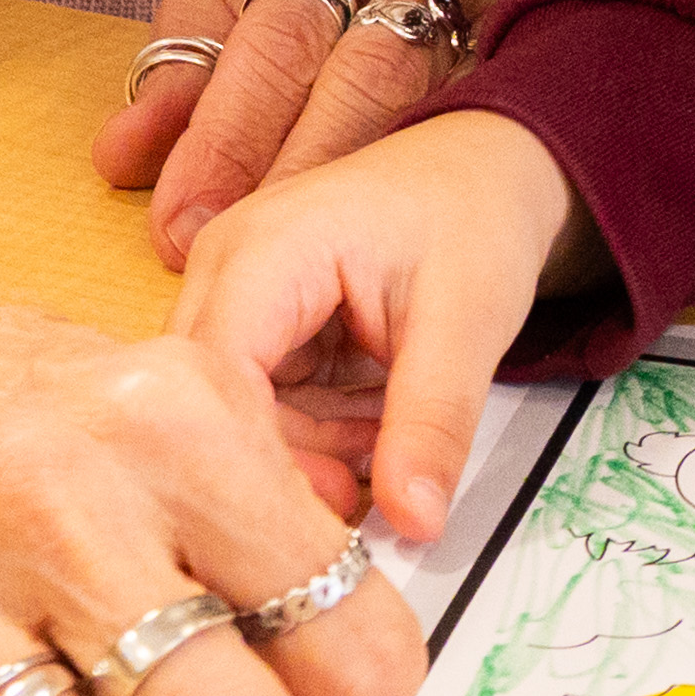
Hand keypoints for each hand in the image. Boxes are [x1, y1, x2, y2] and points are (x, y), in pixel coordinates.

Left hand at [100, 0, 607, 258]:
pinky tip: (399, 237)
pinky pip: (489, 113)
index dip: (229, 138)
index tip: (185, 223)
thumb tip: (123, 159)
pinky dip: (436, 176)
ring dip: (367, 189)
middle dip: (297, 174)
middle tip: (245, 255)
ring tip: (312, 266)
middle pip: (365, 72)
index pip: (276, 37)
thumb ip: (181, 69)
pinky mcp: (550, 26)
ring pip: (435, 102)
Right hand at [167, 113, 582, 545]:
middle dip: (288, 460)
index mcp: (262, 249)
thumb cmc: (472, 217)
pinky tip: (373, 416)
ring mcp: (230, 296)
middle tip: (372, 487)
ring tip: (391, 433)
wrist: (483, 173)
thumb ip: (435, 423)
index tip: (330, 508)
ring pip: (234, 414)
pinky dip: (318, 431)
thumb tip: (413, 523)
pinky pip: (260, 406)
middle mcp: (222, 268)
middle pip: (211, 401)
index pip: (215, 374)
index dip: (259, 454)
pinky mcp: (251, 324)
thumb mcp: (468, 323)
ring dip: (312, 448)